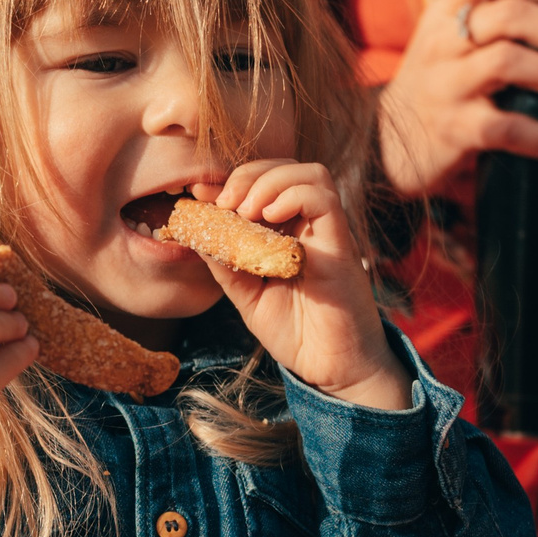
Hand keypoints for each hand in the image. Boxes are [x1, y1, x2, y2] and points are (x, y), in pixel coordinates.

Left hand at [198, 160, 409, 409]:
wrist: (330, 369)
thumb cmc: (295, 332)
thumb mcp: (247, 294)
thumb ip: (225, 262)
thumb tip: (195, 231)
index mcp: (287, 232)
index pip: (263, 183)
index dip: (230, 180)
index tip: (199, 191)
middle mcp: (310, 226)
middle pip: (285, 168)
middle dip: (247, 175)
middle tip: (224, 202)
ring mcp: (328, 233)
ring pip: (309, 173)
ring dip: (269, 181)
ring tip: (245, 211)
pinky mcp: (341, 245)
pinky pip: (325, 199)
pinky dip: (293, 196)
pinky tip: (268, 217)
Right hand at [375, 0, 537, 198]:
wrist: (390, 145)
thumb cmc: (441, 85)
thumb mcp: (450, 41)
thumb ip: (494, 21)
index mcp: (444, 11)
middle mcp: (441, 42)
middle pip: (512, 16)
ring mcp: (445, 85)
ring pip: (511, 63)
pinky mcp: (453, 130)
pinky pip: (512, 129)